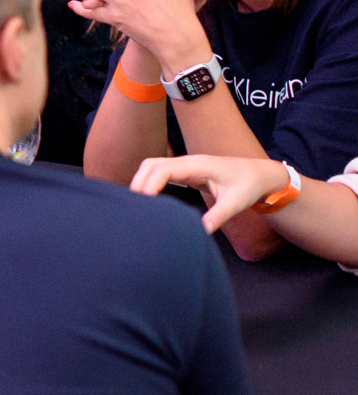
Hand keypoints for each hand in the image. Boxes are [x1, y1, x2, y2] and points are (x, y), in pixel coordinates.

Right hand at [131, 154, 291, 232]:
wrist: (260, 174)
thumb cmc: (249, 185)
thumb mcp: (236, 202)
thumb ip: (218, 216)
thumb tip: (201, 232)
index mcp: (197, 165)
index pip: (162, 169)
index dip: (148, 184)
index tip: (143, 203)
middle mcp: (187, 162)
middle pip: (150, 164)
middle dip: (138, 182)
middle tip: (133, 206)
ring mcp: (185, 165)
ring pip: (152, 166)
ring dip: (141, 181)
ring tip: (138, 204)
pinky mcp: (185, 172)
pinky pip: (159, 172)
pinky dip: (149, 182)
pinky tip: (148, 199)